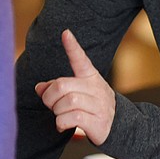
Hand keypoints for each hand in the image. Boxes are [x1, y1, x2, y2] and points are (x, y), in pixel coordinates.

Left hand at [34, 29, 116, 144]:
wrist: (119, 126)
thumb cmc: (92, 107)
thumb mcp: (78, 93)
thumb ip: (58, 88)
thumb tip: (39, 87)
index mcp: (91, 78)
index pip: (81, 60)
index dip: (72, 47)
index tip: (66, 33)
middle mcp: (96, 88)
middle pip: (62, 85)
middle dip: (49, 97)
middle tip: (51, 105)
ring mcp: (99, 105)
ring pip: (67, 102)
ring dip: (56, 111)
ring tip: (60, 116)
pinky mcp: (98, 122)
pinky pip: (72, 118)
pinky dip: (61, 123)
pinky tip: (63, 125)